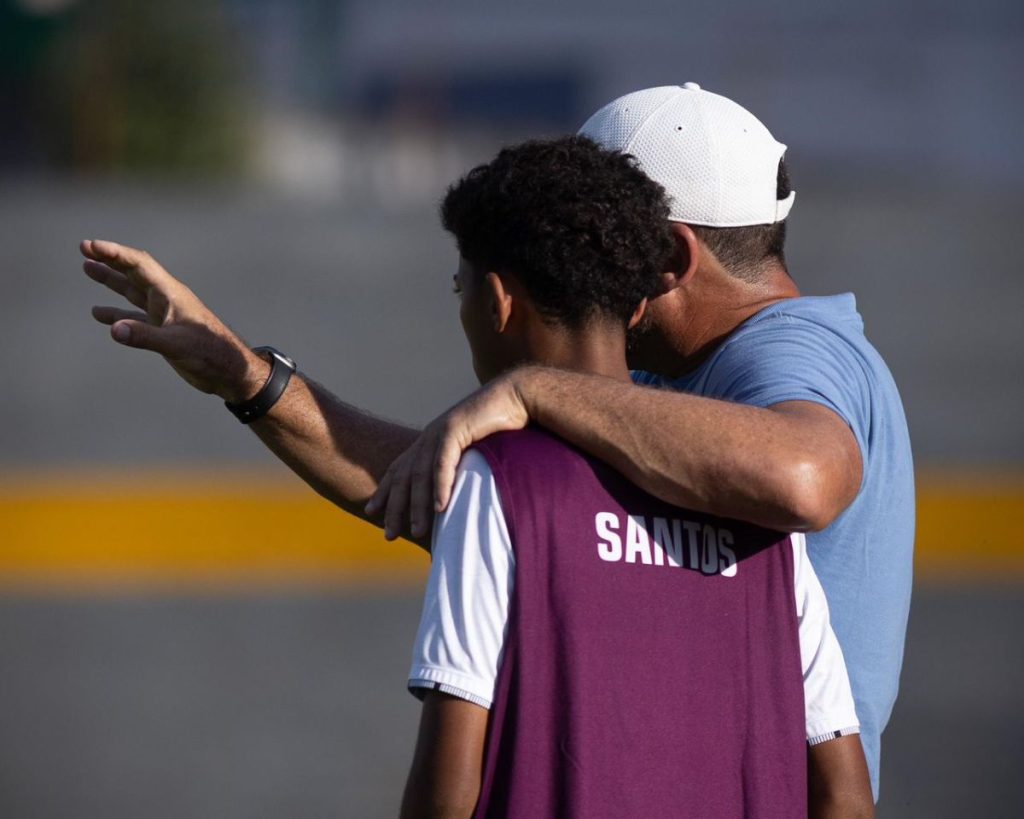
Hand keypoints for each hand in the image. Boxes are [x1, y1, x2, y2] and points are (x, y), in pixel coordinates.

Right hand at [82, 239, 265, 402]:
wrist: (229, 371)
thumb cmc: (210, 354)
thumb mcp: (176, 345)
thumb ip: (146, 337)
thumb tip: (115, 329)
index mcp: (171, 295)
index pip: (139, 265)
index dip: (115, 254)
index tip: (91, 246)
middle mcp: (166, 300)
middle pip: (134, 272)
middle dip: (110, 259)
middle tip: (84, 247)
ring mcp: (165, 315)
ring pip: (132, 292)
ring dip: (111, 280)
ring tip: (87, 268)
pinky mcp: (164, 332)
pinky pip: (135, 318)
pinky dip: (117, 314)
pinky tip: (100, 314)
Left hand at [365, 370, 533, 540]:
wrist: (515, 395)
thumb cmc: (501, 426)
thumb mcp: (474, 452)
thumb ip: (462, 470)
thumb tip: (458, 497)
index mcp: (430, 440)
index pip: (399, 468)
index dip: (385, 490)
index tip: (371, 510)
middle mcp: (429, 436)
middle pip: (404, 476)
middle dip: (395, 507)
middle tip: (389, 534)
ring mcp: (440, 431)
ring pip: (421, 473)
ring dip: (418, 505)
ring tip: (416, 530)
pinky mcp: (456, 428)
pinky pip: (443, 462)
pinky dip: (440, 486)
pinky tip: (439, 508)